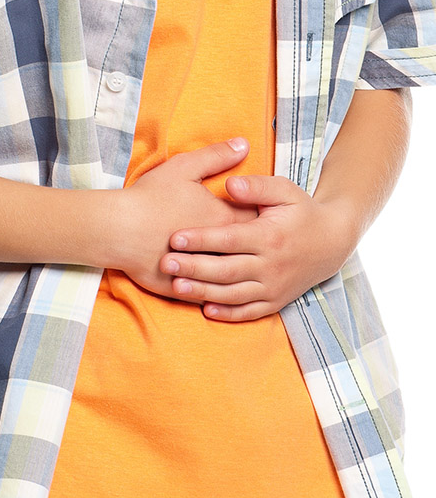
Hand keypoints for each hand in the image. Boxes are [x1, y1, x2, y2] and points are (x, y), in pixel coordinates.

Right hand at [111, 139, 257, 299]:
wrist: (117, 229)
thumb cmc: (150, 197)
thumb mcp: (185, 167)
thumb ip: (217, 156)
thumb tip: (245, 144)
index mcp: (222, 219)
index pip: (257, 220)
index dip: (265, 218)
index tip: (270, 216)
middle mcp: (217, 250)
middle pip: (249, 252)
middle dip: (259, 249)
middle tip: (266, 247)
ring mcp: (199, 272)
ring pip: (229, 278)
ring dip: (239, 274)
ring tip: (246, 270)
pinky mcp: (180, 288)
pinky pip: (204, 296)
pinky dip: (213, 294)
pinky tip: (219, 292)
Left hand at [158, 175, 356, 320]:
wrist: (332, 242)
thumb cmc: (301, 211)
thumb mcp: (285, 191)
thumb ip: (257, 186)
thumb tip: (229, 183)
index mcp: (269, 236)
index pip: (229, 239)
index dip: (201, 239)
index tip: (174, 238)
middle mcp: (271, 266)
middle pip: (226, 270)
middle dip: (193, 268)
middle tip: (165, 264)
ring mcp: (274, 287)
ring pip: (233, 294)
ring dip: (203, 292)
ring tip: (175, 287)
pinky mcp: (276, 301)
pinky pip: (249, 312)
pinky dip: (228, 314)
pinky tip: (205, 310)